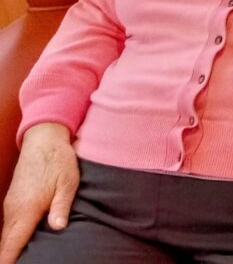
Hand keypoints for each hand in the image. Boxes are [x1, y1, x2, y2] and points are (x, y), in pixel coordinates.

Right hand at [0, 123, 78, 263]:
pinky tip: (23, 244)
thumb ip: (61, 207)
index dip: (9, 261)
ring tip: (21, 259)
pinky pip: (10, 226)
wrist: (44, 140)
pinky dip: (13, 238)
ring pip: (7, 235)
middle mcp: (13, 210)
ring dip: (11, 248)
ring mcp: (11, 205)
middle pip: (5, 244)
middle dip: (9, 258)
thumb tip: (57, 228)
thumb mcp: (67, 183)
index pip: (11, 244)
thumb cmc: (58, 161)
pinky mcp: (14, 201)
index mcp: (26, 209)